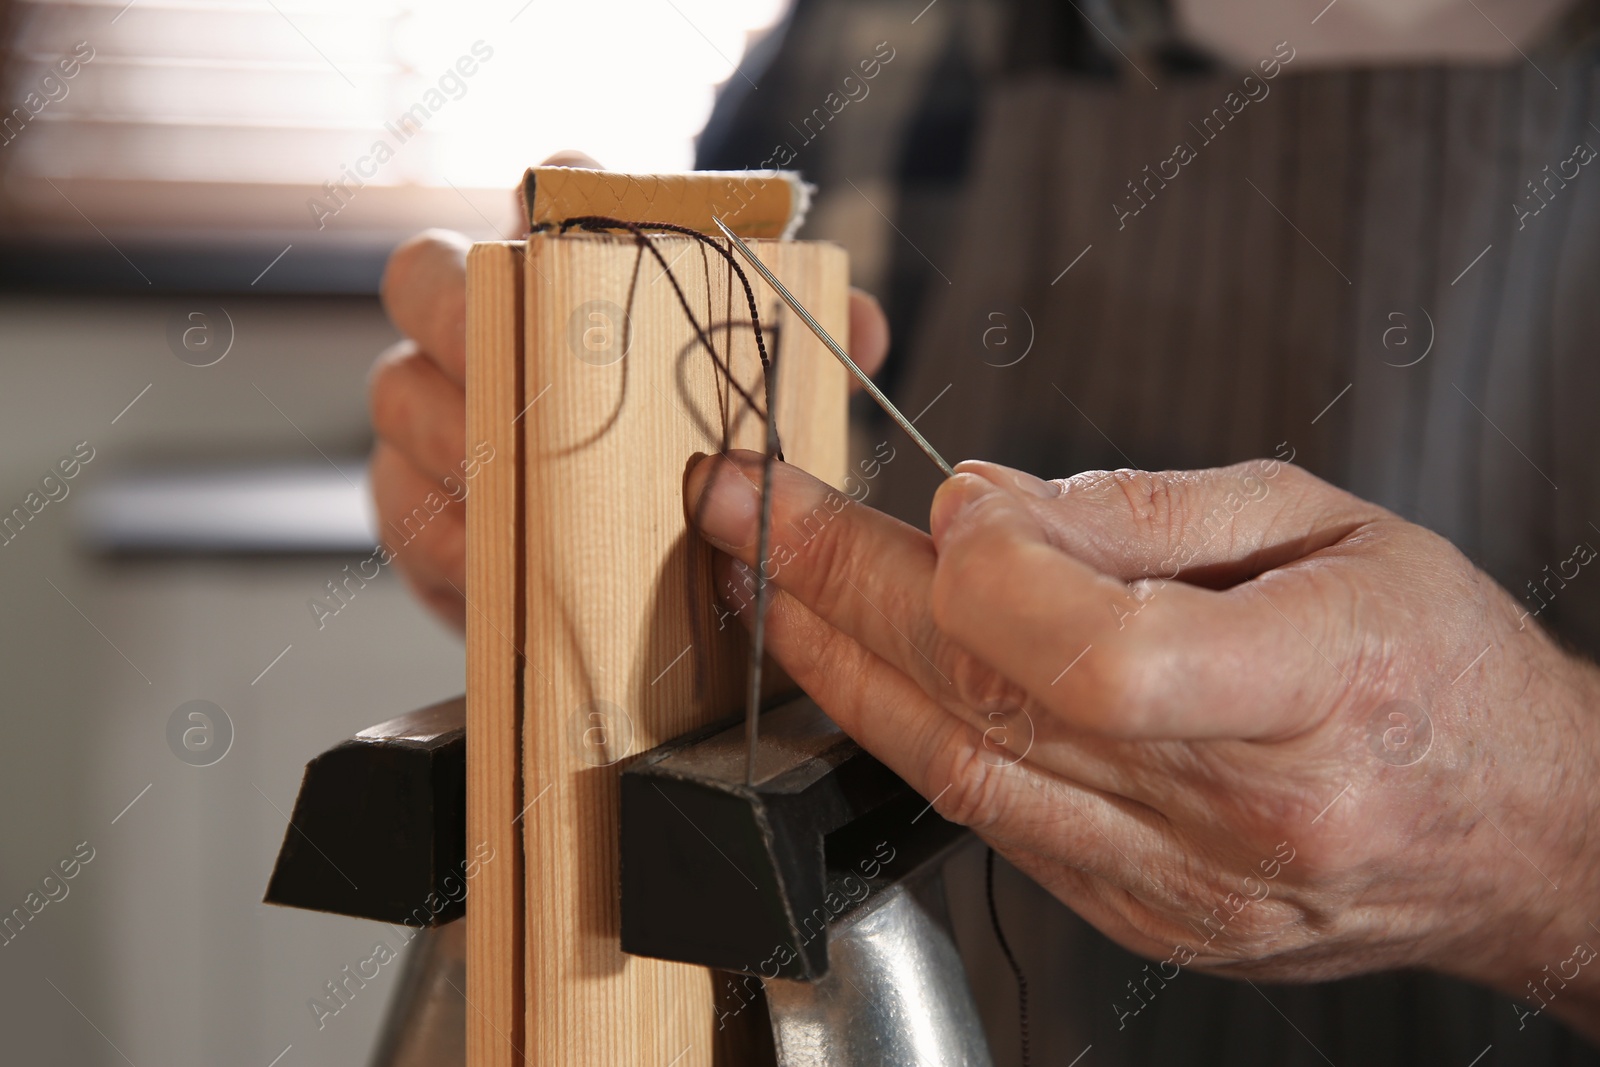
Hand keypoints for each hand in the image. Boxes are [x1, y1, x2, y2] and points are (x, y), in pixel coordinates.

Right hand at [367, 181, 892, 630]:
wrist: (649, 591)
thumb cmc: (698, 471)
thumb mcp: (768, 415)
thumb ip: (810, 361)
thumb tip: (856, 325)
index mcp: (574, 277)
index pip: (551, 195)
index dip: (551, 199)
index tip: (564, 223)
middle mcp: (486, 325)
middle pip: (426, 274)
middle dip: (465, 317)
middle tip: (527, 374)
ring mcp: (434, 412)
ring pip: (402, 393)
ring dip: (467, 443)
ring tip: (530, 490)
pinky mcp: (414, 507)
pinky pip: (404, 506)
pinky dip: (458, 535)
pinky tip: (509, 561)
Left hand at [683, 449, 1599, 1037]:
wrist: (1513, 829)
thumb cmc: (1431, 661)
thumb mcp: (1323, 523)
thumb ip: (1139, 509)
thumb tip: (978, 504)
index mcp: (1310, 691)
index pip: (1097, 654)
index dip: (986, 570)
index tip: (941, 500)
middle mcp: (1238, 812)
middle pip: (985, 701)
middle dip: (836, 589)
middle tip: (742, 510)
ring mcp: (1180, 886)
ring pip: (955, 772)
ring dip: (833, 668)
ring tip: (759, 584)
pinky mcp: (1141, 917)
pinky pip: (988, 821)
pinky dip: (907, 736)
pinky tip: (854, 671)